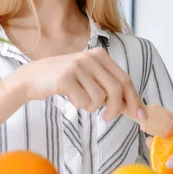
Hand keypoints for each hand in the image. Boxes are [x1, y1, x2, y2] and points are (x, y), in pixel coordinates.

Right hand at [8, 47, 143, 121]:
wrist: (32, 77)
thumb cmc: (65, 80)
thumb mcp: (88, 76)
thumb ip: (108, 86)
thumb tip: (133, 107)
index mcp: (100, 55)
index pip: (125, 79)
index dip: (134, 98)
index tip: (139, 115)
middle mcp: (90, 58)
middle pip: (115, 90)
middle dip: (115, 109)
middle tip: (107, 118)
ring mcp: (77, 67)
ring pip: (99, 98)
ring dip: (91, 106)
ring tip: (80, 99)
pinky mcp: (65, 78)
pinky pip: (83, 101)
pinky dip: (79, 105)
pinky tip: (70, 97)